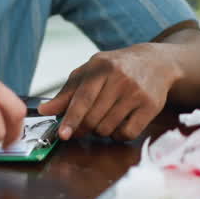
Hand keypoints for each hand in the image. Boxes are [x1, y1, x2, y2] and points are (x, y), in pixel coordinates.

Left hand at [37, 42, 180, 140]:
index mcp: (100, 67)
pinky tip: (117, 124)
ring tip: (101, 119)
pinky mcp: (151, 107)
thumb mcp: (89, 72)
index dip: (71, 118)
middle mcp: (120, 79)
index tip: (62, 134)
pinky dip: (117, 135)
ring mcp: (137, 93)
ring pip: (108, 127)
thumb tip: (45, 110)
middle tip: (80, 127)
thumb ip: (67, 92)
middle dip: (83, 127)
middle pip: (94, 117)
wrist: (154, 62)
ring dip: (99, 131)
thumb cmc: (114, 68)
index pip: (83, 98)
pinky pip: (127, 133)